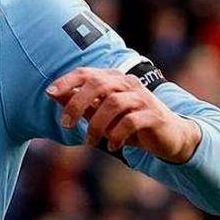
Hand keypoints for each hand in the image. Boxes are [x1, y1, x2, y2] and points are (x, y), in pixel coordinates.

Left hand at [46, 67, 200, 163]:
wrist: (169, 136)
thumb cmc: (129, 123)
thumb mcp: (101, 114)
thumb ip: (80, 103)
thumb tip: (52, 94)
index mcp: (114, 79)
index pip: (86, 73)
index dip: (67, 81)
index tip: (50, 93)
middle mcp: (128, 84)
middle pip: (98, 84)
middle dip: (77, 104)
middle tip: (66, 124)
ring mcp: (142, 98)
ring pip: (113, 103)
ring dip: (96, 125)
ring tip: (91, 141)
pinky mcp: (154, 115)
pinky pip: (130, 121)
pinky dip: (117, 134)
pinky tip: (113, 146)